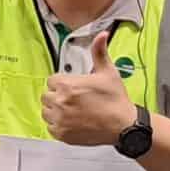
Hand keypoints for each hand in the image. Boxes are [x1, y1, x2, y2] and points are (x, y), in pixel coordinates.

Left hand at [41, 33, 135, 147]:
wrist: (123, 125)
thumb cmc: (116, 100)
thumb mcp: (108, 72)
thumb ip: (99, 52)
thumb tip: (101, 35)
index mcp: (67, 85)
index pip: (51, 81)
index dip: (61, 83)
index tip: (71, 88)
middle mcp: (60, 102)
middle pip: (47, 96)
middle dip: (57, 96)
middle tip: (72, 100)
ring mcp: (60, 120)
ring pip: (46, 112)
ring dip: (55, 110)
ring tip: (71, 111)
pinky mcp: (62, 134)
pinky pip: (51, 128)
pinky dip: (58, 125)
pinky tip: (72, 122)